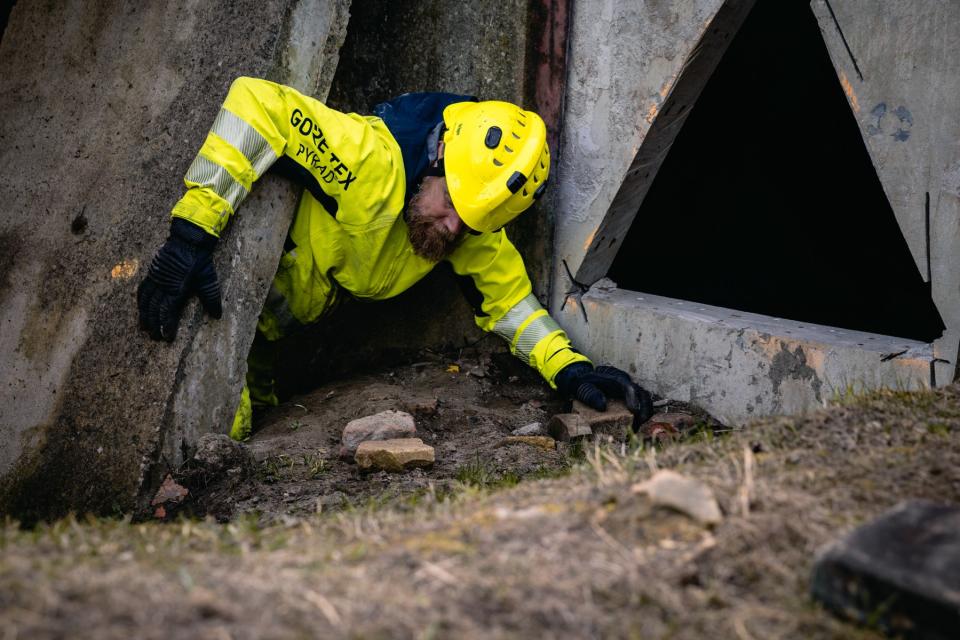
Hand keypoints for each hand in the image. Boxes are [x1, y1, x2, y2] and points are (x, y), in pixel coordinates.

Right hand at [137, 218, 221, 341]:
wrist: (188, 239)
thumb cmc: (200, 260)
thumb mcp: (209, 279)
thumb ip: (211, 298)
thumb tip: (217, 316)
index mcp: (176, 288)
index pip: (167, 311)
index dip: (166, 325)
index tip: (166, 337)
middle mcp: (163, 285)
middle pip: (154, 309)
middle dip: (153, 324)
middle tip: (154, 337)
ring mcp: (155, 278)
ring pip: (146, 300)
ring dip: (144, 315)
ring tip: (144, 328)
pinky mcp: (152, 271)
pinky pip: (143, 288)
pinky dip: (140, 300)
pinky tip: (140, 307)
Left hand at [555, 362, 653, 422]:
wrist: (586, 380)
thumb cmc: (584, 384)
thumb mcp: (583, 387)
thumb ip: (590, 394)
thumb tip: (602, 406)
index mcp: (615, 378)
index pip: (628, 386)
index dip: (633, 398)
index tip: (633, 411)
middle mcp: (626, 382)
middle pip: (642, 392)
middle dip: (644, 408)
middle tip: (640, 422)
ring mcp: (630, 389)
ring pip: (645, 399)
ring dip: (646, 412)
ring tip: (638, 427)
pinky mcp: (631, 396)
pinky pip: (642, 404)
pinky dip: (642, 414)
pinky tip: (636, 426)